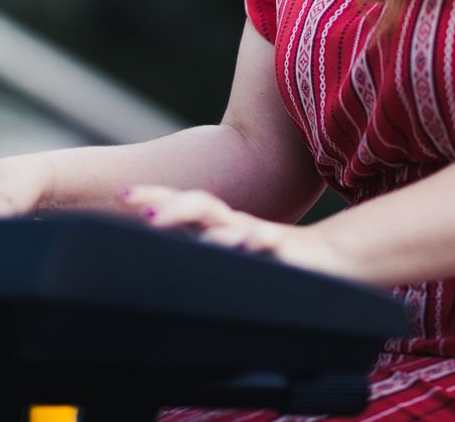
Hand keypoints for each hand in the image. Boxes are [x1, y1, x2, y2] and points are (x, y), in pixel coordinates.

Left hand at [121, 185, 359, 281]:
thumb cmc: (275, 258)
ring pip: (230, 225)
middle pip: (200, 206)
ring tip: (179, 224)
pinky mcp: (287, 251)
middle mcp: (236, 225)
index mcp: (220, 225)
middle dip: (171, 206)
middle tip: (142, 211)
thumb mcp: (232, 254)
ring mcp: (259, 236)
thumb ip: (203, 252)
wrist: (330, 260)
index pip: (183, 205)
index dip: (155, 198)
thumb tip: (161, 259)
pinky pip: (272, 245)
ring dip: (206, 224)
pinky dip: (259, 244)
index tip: (124, 194)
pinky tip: (248, 246)